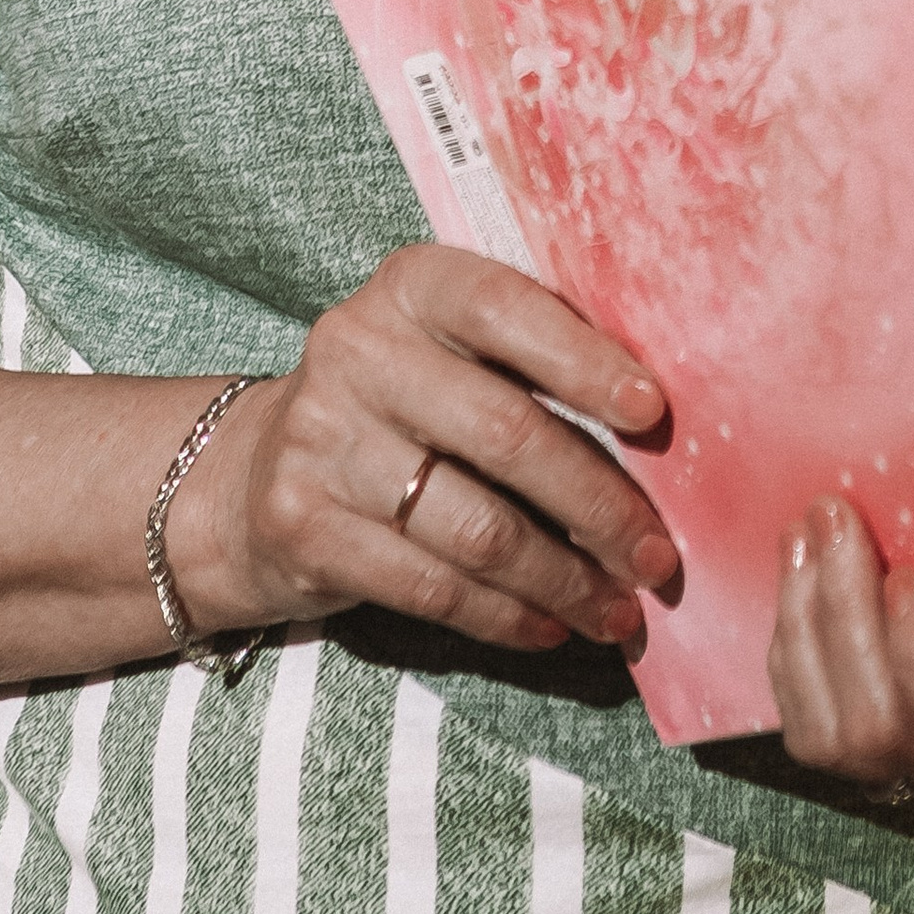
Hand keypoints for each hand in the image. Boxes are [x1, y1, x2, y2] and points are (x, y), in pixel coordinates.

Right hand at [164, 245, 677, 657]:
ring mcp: (321, 440)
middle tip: (655, 556)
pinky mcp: (303, 526)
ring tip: (617, 611)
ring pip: (476, 528)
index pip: (506, 308)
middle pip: (505, 433)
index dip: (585, 361)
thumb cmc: (401, 407)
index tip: (654, 414)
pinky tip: (549, 626)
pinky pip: (432, 588)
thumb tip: (661, 435)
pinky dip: (505, 616)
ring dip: (563, 580)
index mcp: (410, 286)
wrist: (252, 476)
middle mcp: (357, 350)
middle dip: (596, 504)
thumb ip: (531, 365)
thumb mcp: (448, 352)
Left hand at [769, 497, 913, 800]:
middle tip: (833, 515)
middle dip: (844, 612)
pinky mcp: (869, 764)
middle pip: (886, 724)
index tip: (907, 577)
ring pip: (836, 735)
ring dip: (806, 618)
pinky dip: (790, 647)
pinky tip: (797, 571)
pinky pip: (810, 728)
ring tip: (805, 530)